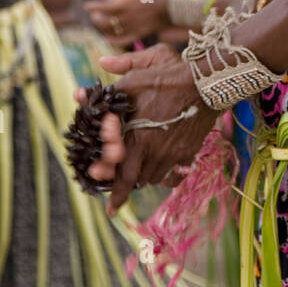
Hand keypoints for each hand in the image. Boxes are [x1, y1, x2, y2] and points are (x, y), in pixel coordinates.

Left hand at [75, 42, 219, 213]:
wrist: (206, 82)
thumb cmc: (168, 77)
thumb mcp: (135, 76)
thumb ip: (104, 89)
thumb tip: (81, 88)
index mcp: (137, 137)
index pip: (122, 174)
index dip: (114, 194)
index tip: (110, 210)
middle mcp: (154, 150)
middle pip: (137, 182)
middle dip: (125, 193)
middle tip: (116, 204)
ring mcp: (174, 153)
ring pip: (153, 177)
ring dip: (143, 177)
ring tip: (136, 175)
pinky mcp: (189, 151)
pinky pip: (174, 172)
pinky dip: (165, 174)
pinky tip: (162, 169)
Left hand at [83, 0, 173, 47]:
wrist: (170, 6)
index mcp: (123, 4)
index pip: (102, 7)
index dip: (92, 6)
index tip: (87, 5)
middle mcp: (126, 17)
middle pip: (104, 21)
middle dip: (96, 18)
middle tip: (93, 14)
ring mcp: (131, 27)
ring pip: (111, 31)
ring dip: (102, 28)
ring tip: (100, 23)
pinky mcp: (138, 34)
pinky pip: (122, 40)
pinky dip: (112, 40)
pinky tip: (106, 38)